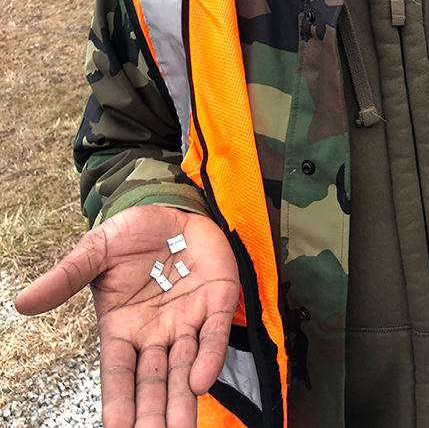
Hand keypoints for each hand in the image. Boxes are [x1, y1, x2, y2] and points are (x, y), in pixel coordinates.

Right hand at [15, 205, 239, 427]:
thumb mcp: (94, 253)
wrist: (170, 208)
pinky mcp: (218, 301)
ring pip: (185, 367)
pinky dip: (210, 357)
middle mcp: (156, 333)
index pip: (118, 374)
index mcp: (122, 328)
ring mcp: (188, 320)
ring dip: (183, 399)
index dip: (117, 402)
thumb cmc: (129, 235)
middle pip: (153, 381)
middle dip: (153, 413)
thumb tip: (23, 302)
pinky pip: (215, 334)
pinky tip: (202, 382)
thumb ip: (65, 278)